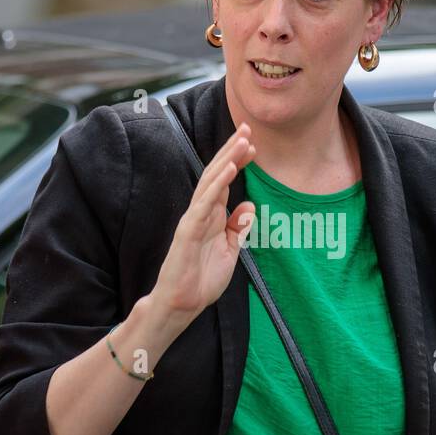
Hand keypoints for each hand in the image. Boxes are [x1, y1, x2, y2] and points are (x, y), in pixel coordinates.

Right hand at [152, 122, 256, 321]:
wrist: (182, 305)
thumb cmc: (201, 280)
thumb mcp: (230, 251)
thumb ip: (239, 228)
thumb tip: (250, 206)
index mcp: (211, 217)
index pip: (224, 182)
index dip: (237, 162)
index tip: (253, 145)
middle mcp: (201, 213)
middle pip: (216, 174)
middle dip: (232, 151)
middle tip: (248, 129)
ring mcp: (193, 220)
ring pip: (210, 183)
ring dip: (227, 160)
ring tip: (242, 141)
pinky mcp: (188, 231)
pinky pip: (204, 204)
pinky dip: (217, 185)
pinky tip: (229, 169)